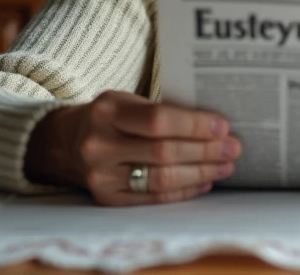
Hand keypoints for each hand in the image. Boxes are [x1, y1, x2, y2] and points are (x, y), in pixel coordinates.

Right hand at [25, 91, 240, 205]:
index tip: (223, 126)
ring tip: (224, 166)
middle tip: (233, 148)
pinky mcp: (107, 199)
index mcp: (108, 111)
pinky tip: (203, 182)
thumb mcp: (127, 101)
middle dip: (206, 151)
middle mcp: (100, 145)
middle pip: (164, 153)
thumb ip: (163, 110)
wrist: (66, 142)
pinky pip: (153, 198)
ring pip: (162, 179)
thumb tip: (215, 125)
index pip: (159, 120)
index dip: (195, 125)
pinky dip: (183, 191)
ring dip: (200, 173)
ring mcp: (101, 176)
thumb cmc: (109, 117)